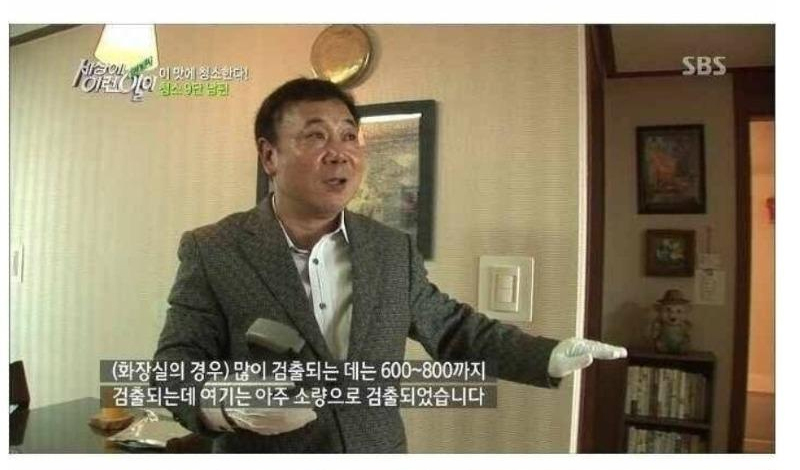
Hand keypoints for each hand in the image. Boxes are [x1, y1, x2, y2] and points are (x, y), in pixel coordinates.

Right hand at [200, 376, 315, 434]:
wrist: (215, 402)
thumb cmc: (234, 385)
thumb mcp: (250, 378)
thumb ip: (270, 381)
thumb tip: (290, 383)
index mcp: (255, 401)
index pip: (283, 404)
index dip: (298, 403)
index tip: (310, 397)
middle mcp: (256, 415)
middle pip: (284, 417)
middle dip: (301, 414)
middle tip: (314, 408)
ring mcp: (256, 423)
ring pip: (281, 425)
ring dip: (297, 421)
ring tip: (309, 415)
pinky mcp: (256, 428)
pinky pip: (275, 430)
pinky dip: (288, 427)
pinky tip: (296, 423)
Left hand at [547, 338, 626, 377]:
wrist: (540, 360)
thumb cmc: (552, 365)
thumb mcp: (563, 367)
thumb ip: (577, 362)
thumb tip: (591, 357)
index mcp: (576, 347)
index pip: (595, 350)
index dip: (607, 352)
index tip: (618, 353)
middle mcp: (577, 344)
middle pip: (597, 346)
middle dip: (610, 349)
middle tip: (623, 352)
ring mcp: (576, 345)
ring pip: (594, 346)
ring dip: (606, 348)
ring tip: (618, 352)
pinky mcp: (575, 348)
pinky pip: (591, 347)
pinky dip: (599, 349)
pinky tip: (603, 351)